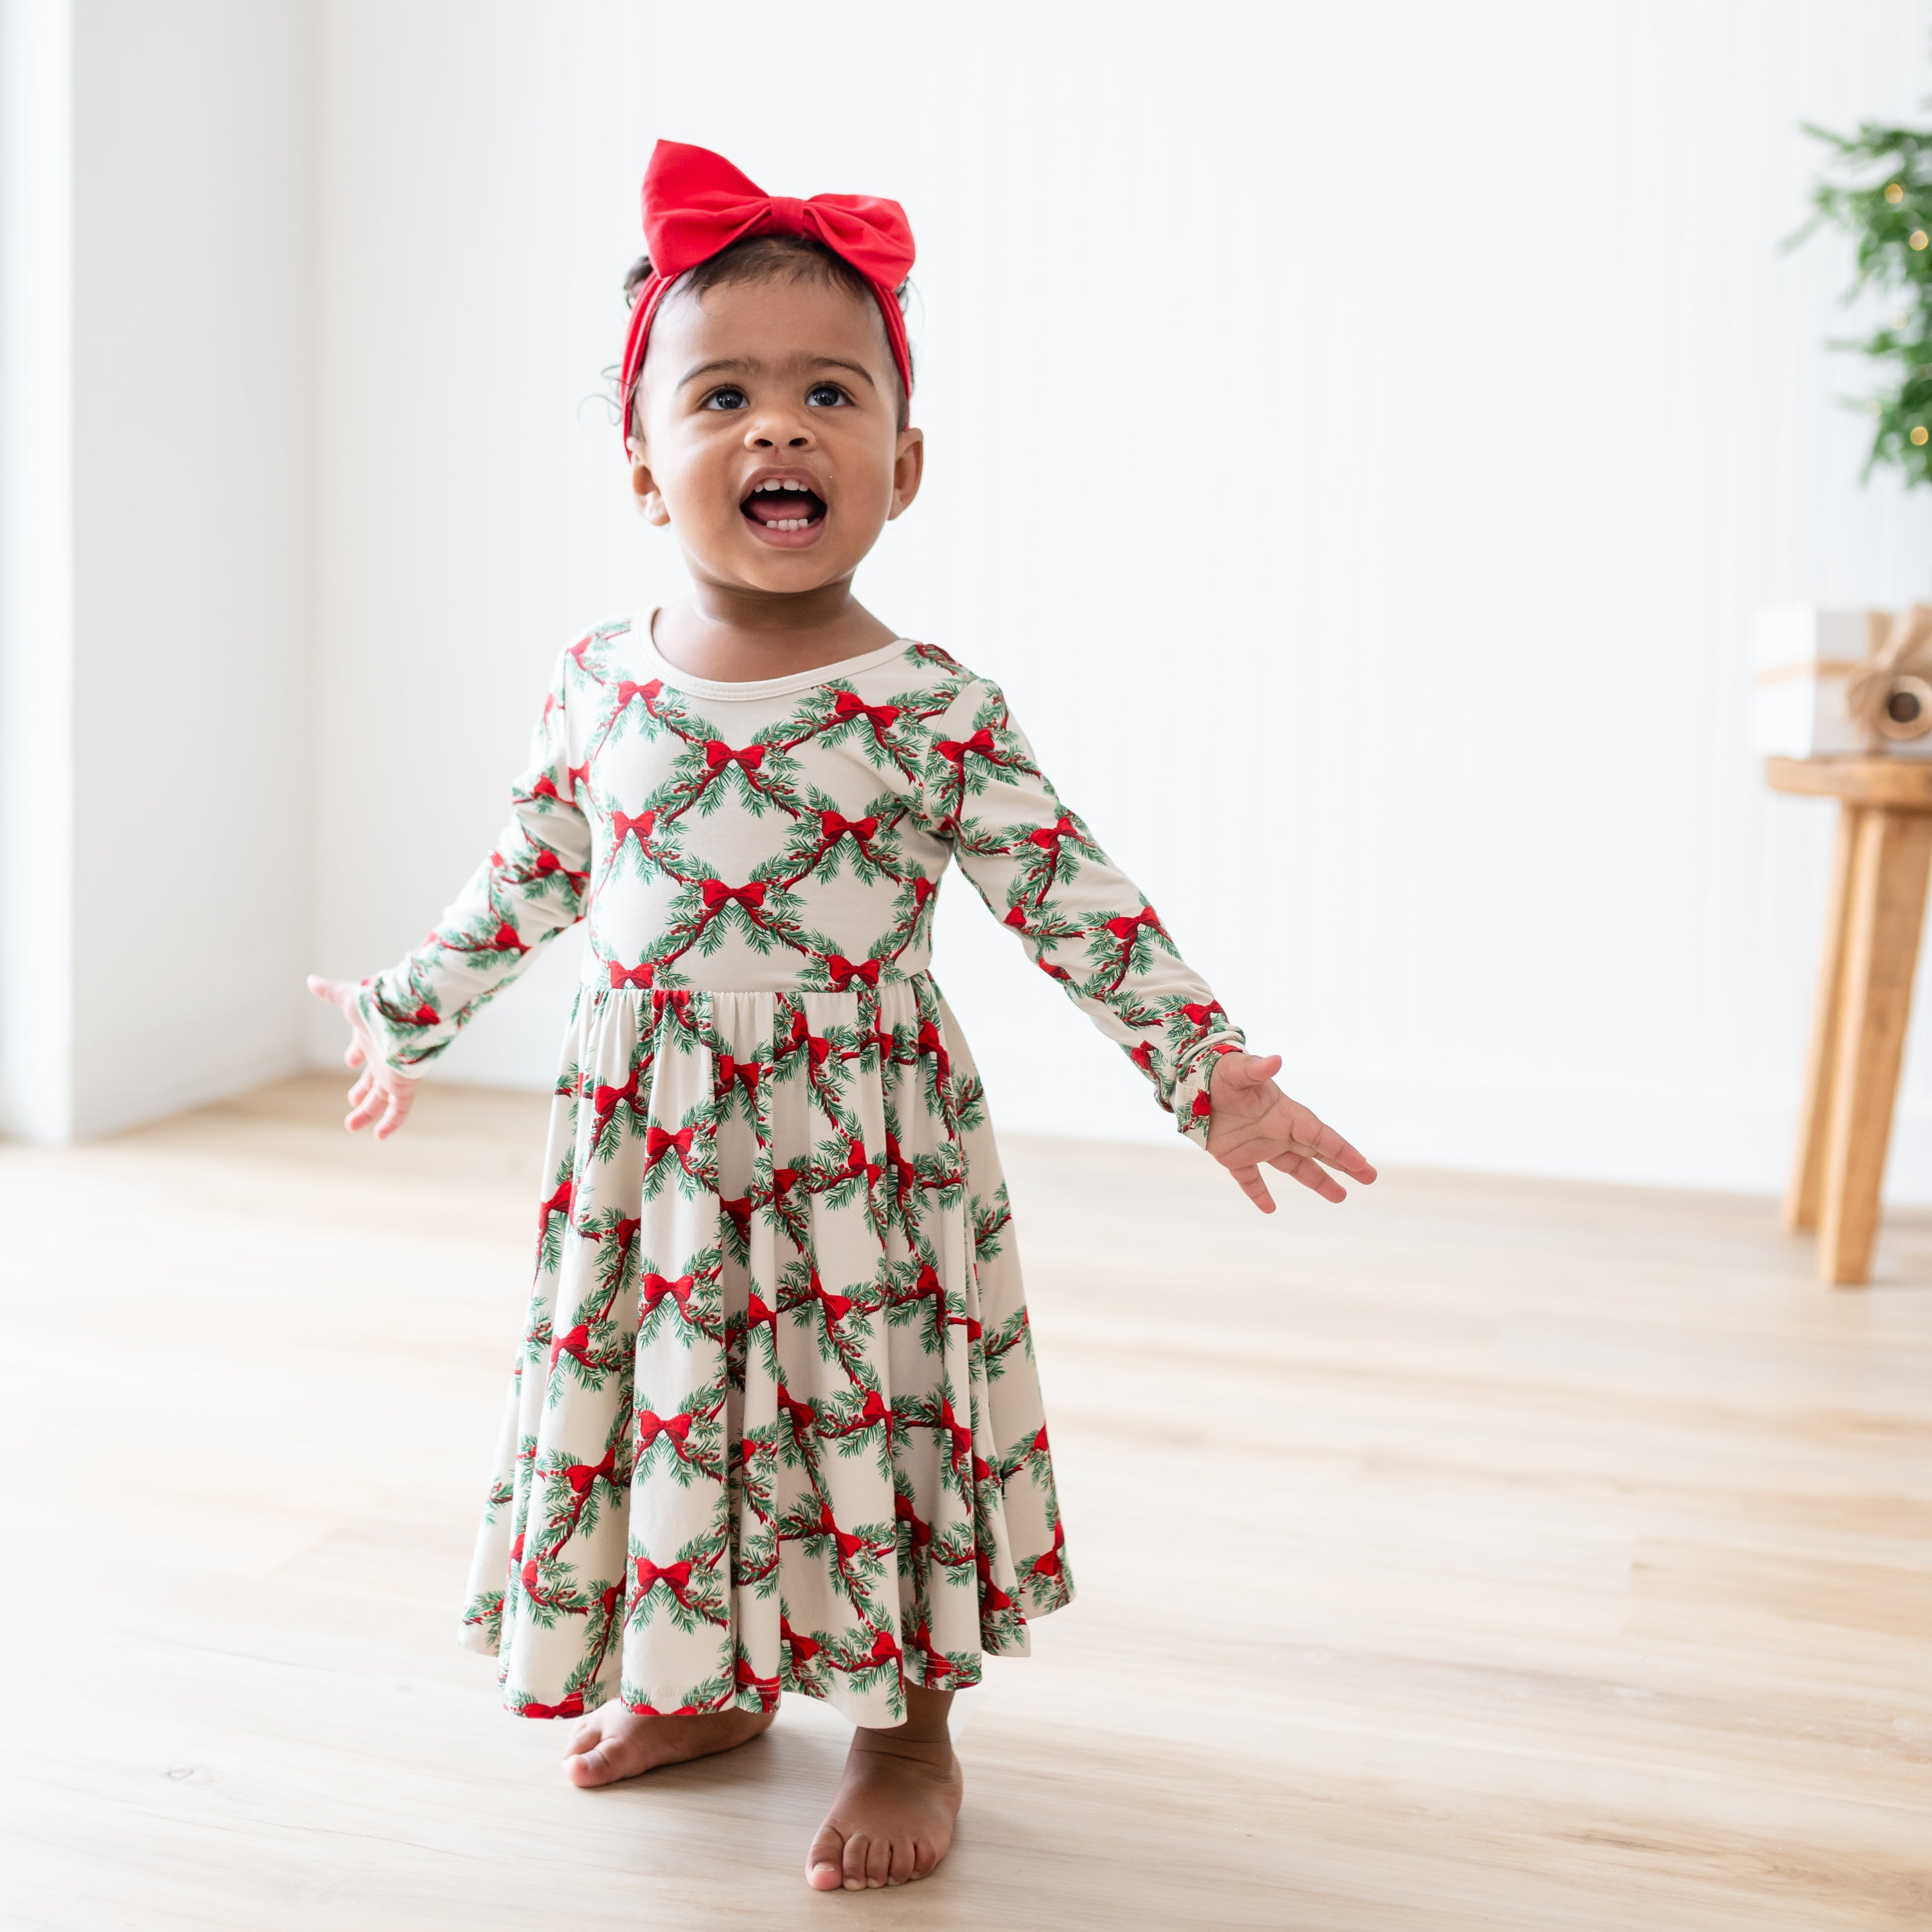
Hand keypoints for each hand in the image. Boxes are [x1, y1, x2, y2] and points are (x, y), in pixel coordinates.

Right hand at [307, 975, 421, 1139]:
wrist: (407, 1012)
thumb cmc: (378, 1004)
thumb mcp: (349, 999)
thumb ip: (331, 992)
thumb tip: (311, 980)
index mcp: (371, 1037)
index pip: (363, 1050)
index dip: (355, 1054)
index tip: (349, 1060)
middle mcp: (383, 1057)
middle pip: (372, 1078)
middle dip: (361, 1091)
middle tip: (351, 1101)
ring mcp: (394, 1072)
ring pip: (382, 1098)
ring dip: (368, 1112)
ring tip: (351, 1126)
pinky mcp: (405, 1084)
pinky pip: (400, 1109)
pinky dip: (391, 1122)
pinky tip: (381, 1136)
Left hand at [1203, 1051, 1375, 1212]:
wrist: (1190, 1081)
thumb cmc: (1218, 1072)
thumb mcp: (1237, 1070)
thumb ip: (1256, 1069)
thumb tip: (1275, 1059)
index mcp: (1283, 1113)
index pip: (1319, 1135)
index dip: (1341, 1151)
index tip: (1362, 1166)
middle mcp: (1276, 1131)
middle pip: (1316, 1152)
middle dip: (1342, 1164)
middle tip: (1369, 1178)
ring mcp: (1257, 1145)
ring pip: (1293, 1167)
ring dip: (1316, 1181)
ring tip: (1339, 1197)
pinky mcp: (1234, 1157)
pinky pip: (1250, 1179)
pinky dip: (1258, 1193)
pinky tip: (1269, 1208)